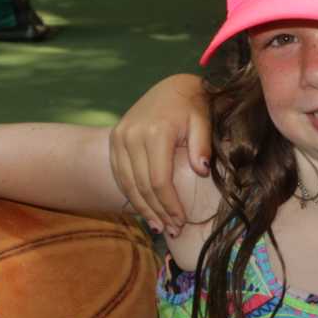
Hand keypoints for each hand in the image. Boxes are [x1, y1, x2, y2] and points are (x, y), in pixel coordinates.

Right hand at [109, 74, 210, 236]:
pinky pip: (120, 175)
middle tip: (172, 230)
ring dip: (143, 208)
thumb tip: (202, 170)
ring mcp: (119, 138)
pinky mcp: (114, 140)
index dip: (169, 205)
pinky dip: (132, 195)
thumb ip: (202, 144)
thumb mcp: (203, 119)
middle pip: (142, 186)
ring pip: (128, 184)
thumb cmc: (193, 105)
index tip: (182, 221)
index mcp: (155, 132)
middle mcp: (132, 135)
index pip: (158, 180)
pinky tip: (145, 210)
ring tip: (159, 227)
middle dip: (158, 212)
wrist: (171, 86)